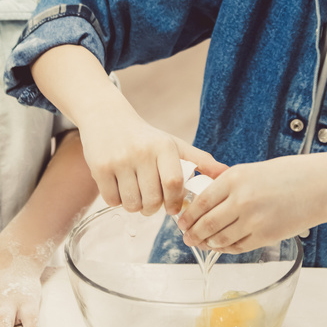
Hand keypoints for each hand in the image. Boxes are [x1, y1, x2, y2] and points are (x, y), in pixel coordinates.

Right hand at [79, 99, 224, 215]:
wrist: (107, 118)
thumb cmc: (146, 138)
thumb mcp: (173, 144)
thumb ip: (199, 161)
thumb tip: (226, 173)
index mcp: (164, 147)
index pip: (174, 184)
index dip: (174, 202)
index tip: (172, 208)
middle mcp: (141, 152)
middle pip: (152, 199)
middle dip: (153, 209)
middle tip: (151, 202)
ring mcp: (119, 160)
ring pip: (132, 204)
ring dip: (135, 206)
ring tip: (136, 194)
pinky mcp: (100, 167)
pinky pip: (112, 200)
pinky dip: (117, 201)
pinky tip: (120, 188)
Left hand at [175, 155, 321, 252]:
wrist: (318, 186)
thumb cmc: (286, 176)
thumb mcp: (251, 171)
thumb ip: (226, 184)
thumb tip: (202, 198)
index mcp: (234, 179)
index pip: (201, 202)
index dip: (188, 216)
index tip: (181, 222)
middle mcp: (241, 200)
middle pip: (206, 224)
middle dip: (193, 234)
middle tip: (187, 238)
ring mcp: (253, 220)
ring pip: (220, 239)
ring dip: (208, 243)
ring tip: (202, 243)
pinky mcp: (265, 236)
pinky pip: (238, 246)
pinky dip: (226, 248)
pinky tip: (222, 246)